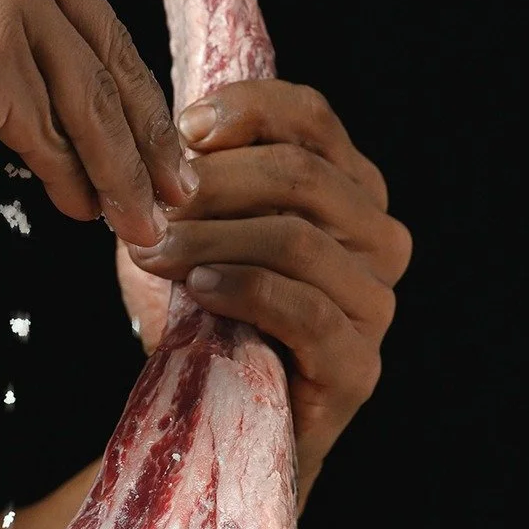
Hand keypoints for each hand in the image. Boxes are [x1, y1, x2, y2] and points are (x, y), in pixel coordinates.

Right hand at [0, 0, 190, 245]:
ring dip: (123, 174)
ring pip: (89, 106)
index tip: (157, 135)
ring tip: (142, 220)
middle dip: (148, 137)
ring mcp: (9, 3)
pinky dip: (72, 179)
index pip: (95, 18)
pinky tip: (83, 208)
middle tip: (178, 188)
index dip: (131, 86)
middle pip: (108, 60)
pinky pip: (48, 136)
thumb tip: (50, 83)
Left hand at [120, 79, 411, 510]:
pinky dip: (244, 289)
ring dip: (213, 237)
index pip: (312, 119)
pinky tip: (197, 288)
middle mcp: (378, 239)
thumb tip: (172, 125)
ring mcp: (375, 305)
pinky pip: (305, 310)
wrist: (205, 419)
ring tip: (153, 250)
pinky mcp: (356, 367)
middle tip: (151, 200)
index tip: (182, 129)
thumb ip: (192, 173)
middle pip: (304, 176)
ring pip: (299, 239)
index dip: (247, 110)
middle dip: (215, 182)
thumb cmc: (199, 313)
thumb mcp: (188, 226)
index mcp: (347, 189)